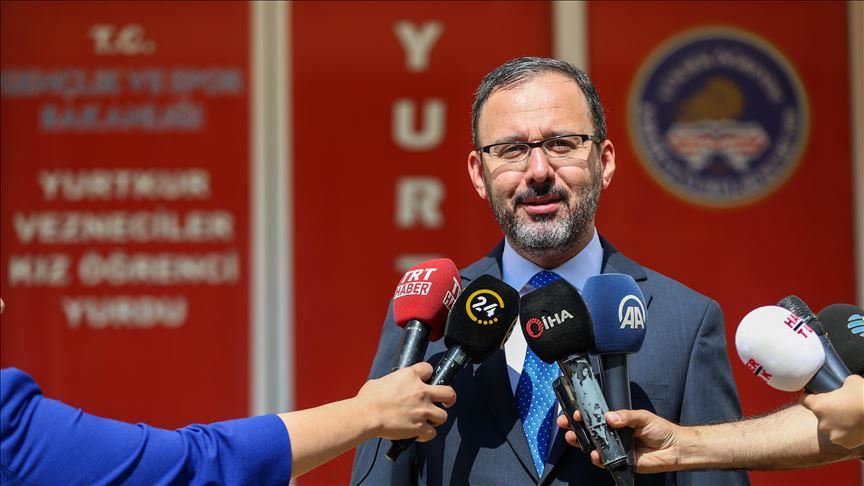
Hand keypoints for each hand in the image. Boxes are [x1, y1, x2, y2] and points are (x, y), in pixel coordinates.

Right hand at [355, 362, 455, 441]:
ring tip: (429, 420)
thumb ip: (391, 382)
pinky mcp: (420, 427)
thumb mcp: (380, 381)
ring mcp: (423, 410)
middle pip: (448, 392)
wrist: (367, 415)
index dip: (427, 374)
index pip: (428, 369)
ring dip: (436, 419)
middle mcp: (421, 391)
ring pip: (443, 416)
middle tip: (445, 401)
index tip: (426, 380)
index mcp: (410, 376)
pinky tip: (419, 434)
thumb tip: (390, 386)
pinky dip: (426, 434)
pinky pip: (432, 433)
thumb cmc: (369, 399)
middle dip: (448, 398)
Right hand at [556, 409, 689, 472]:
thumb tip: (609, 417)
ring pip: (593, 445)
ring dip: (581, 442)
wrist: (673, 448)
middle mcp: (612, 434)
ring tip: (572, 438)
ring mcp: (614, 448)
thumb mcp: (642, 417)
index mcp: (616, 421)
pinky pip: (604, 461)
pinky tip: (594, 453)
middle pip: (589, 431)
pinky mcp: (619, 461)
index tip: (575, 412)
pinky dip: (597, 458)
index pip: (595, 416)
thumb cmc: (659, 429)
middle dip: (575, 427)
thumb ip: (626, 416)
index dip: (583, 414)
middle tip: (564, 423)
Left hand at [802, 375, 863, 448]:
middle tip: (842, 405)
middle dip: (828, 410)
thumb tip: (843, 384)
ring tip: (851, 416)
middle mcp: (821, 422)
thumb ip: (841, 384)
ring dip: (837, 422)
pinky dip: (847, 432)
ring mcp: (832, 434)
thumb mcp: (851, 380)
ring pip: (831, 427)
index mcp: (818, 405)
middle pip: (820, 414)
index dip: (809, 396)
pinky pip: (842, 436)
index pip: (804, 400)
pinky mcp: (844, 443)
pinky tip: (855, 425)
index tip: (814, 395)